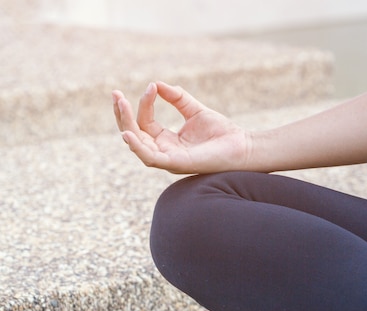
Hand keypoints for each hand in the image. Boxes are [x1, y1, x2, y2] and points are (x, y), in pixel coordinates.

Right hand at [112, 81, 250, 173]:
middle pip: (134, 134)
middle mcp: (164, 151)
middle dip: (121, 115)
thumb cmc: (223, 133)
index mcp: (167, 140)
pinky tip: (128, 133)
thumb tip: (156, 83)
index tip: (151, 86)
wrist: (243, 147)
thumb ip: (177, 98)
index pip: (145, 121)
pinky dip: (137, 147)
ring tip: (120, 105)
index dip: (144, 103)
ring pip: (137, 146)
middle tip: (115, 94)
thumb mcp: (196, 110)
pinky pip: (150, 158)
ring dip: (125, 125)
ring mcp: (169, 159)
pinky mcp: (177, 164)